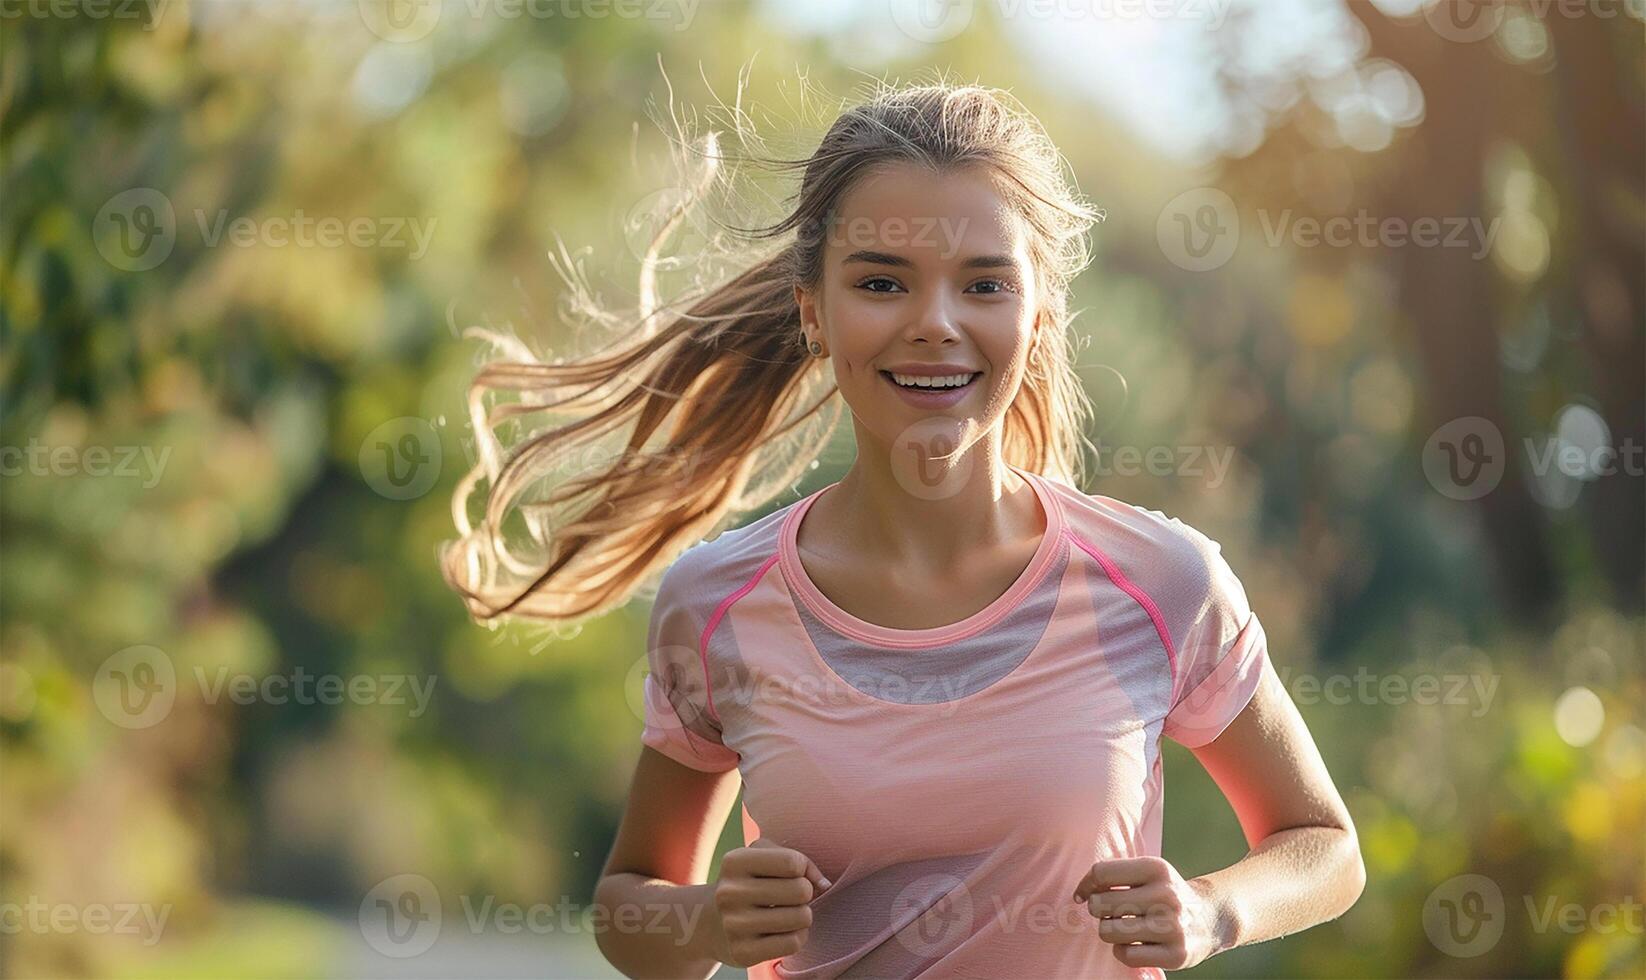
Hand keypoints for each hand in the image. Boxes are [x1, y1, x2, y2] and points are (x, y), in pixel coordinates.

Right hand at [708, 837, 830, 966]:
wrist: (710, 924)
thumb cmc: (748, 883)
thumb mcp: (763, 857)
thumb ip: (799, 860)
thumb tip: (825, 885)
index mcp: (734, 862)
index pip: (792, 862)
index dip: (801, 869)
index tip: (789, 876)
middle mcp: (729, 892)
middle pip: (801, 890)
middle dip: (805, 893)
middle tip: (790, 898)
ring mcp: (734, 925)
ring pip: (801, 917)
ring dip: (803, 915)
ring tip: (788, 913)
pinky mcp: (742, 952)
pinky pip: (794, 943)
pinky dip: (798, 936)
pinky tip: (784, 932)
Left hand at [1073, 856, 1225, 971]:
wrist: (1211, 918)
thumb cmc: (1165, 893)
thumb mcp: (1148, 872)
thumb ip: (1113, 875)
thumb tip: (1079, 895)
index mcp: (1157, 868)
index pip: (1100, 873)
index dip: (1086, 885)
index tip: (1085, 894)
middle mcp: (1166, 896)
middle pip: (1100, 904)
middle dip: (1098, 910)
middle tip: (1112, 912)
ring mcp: (1172, 927)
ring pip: (1108, 931)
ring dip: (1109, 931)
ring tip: (1125, 927)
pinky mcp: (1175, 955)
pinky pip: (1125, 955)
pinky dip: (1123, 951)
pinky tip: (1137, 943)